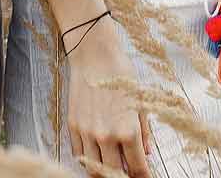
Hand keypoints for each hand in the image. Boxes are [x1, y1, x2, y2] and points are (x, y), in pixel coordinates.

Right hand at [66, 28, 152, 177]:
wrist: (94, 54)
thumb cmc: (120, 73)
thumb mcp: (141, 102)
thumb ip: (144, 132)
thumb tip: (146, 152)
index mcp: (127, 131)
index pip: (137, 168)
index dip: (143, 176)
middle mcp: (106, 136)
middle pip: (114, 174)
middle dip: (123, 176)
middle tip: (128, 173)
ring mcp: (87, 132)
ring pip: (93, 168)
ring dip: (103, 172)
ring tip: (112, 167)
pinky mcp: (73, 126)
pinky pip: (79, 154)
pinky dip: (88, 159)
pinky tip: (96, 155)